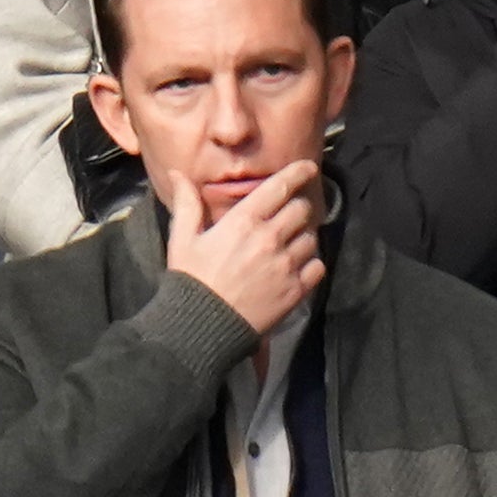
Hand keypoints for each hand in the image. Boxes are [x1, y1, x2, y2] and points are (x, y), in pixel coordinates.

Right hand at [164, 161, 324, 334]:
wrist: (203, 328)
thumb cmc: (192, 281)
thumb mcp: (182, 240)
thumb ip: (187, 205)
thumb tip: (179, 174)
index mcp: (243, 221)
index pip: (281, 186)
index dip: (298, 173)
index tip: (308, 168)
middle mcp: (270, 238)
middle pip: (302, 209)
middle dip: (298, 208)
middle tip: (290, 216)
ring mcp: (286, 264)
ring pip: (312, 237)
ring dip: (304, 237)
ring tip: (290, 245)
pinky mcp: (296, 289)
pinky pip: (317, 266)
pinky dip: (311, 264)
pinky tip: (297, 268)